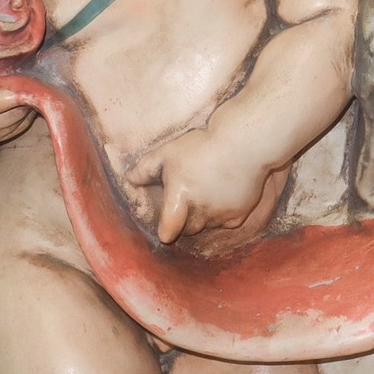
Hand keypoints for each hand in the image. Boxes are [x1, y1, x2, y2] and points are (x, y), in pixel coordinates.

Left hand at [127, 127, 281, 244]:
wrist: (244, 142)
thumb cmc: (203, 145)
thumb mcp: (168, 151)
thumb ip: (145, 168)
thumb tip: (129, 179)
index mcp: (180, 198)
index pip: (168, 230)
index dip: (166, 231)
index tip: (165, 230)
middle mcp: (200, 211)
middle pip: (189, 229)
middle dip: (185, 221)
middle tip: (187, 203)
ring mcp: (221, 214)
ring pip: (209, 225)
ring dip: (205, 216)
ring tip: (207, 195)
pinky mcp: (239, 213)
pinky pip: (228, 222)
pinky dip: (223, 214)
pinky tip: (223, 197)